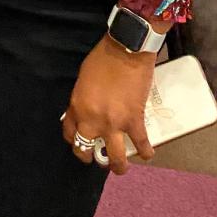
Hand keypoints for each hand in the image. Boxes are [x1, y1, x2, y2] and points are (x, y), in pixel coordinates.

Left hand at [61, 34, 155, 175]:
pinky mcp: (134, 120)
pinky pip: (140, 143)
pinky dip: (145, 151)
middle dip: (90, 156)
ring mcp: (113, 123)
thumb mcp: (84, 78)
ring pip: (113, 157)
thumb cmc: (103, 58)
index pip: (69, 132)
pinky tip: (147, 153)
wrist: (126, 49)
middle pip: (85, 149)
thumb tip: (88, 109)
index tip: (81, 141)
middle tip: (98, 157)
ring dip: (117, 165)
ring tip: (120, 167)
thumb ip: (83, 98)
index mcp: (77, 106)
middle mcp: (92, 119)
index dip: (74, 140)